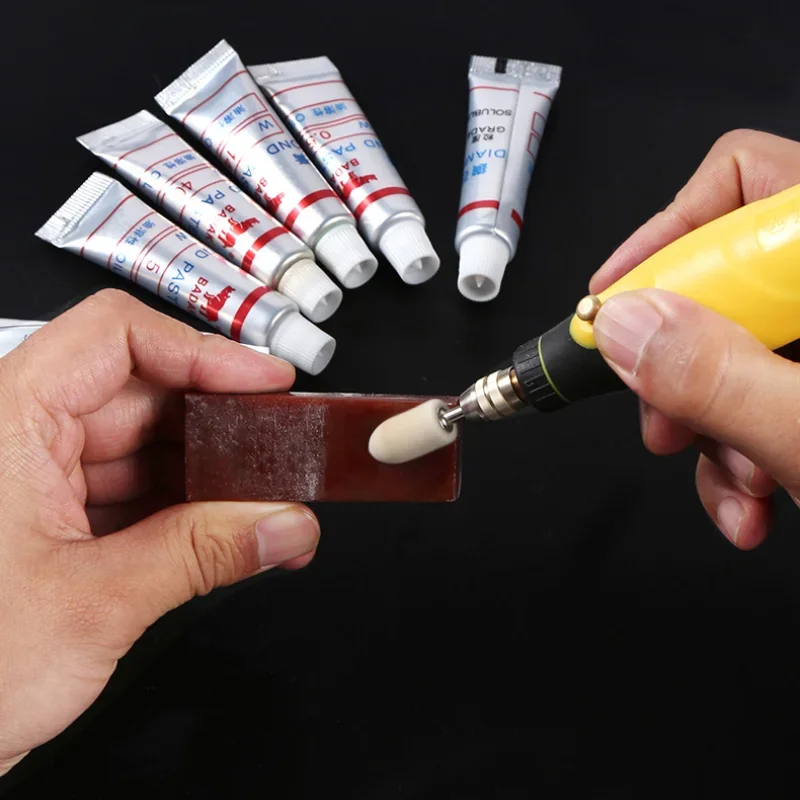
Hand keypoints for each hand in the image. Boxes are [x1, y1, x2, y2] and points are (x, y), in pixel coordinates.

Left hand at [0, 290, 319, 774]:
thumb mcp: (92, 606)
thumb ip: (200, 555)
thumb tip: (282, 524)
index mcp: (4, 423)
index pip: (115, 338)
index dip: (201, 352)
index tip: (264, 383)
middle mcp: (15, 439)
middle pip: (141, 395)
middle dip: (220, 426)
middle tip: (280, 451)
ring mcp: (32, 481)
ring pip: (142, 447)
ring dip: (209, 477)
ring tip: (265, 505)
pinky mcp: (48, 521)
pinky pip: (131, 492)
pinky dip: (183, 511)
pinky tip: (228, 533)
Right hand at [590, 129, 799, 549]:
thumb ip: (725, 380)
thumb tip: (628, 329)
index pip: (744, 183)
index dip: (665, 241)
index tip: (614, 312)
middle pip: (730, 278)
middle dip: (682, 361)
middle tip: (664, 422)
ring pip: (741, 347)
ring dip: (714, 425)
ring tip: (734, 491)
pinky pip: (769, 389)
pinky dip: (745, 448)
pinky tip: (755, 501)